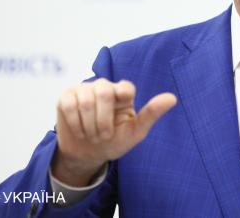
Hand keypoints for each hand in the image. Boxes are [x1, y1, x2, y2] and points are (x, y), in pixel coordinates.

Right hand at [51, 78, 176, 185]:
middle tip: (104, 135)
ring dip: (89, 125)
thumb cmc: (115, 140)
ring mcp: (84, 90)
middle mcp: (104, 86)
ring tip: (92, 135)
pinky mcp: (67, 96)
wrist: (88, 153)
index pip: (125, 87)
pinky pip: (69, 104)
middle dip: (103, 119)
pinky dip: (75, 123)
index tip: (120, 114)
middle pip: (104, 91)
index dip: (122, 97)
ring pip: (86, 99)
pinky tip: (79, 130)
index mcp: (123, 93)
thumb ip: (152, 113)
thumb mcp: (135, 131)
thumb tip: (173, 98)